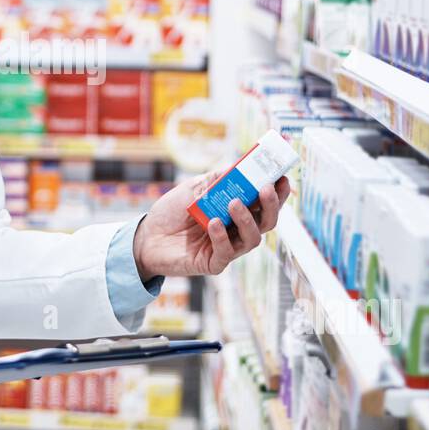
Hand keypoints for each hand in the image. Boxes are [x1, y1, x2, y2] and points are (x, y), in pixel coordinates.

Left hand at [133, 170, 290, 280]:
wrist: (146, 236)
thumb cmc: (172, 211)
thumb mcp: (194, 188)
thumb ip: (216, 179)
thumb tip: (238, 166)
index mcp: (237, 211)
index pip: (264, 203)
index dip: (277, 193)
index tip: (282, 177)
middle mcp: (237, 231)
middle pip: (266, 222)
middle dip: (271, 205)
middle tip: (266, 189)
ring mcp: (227, 248)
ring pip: (252, 239)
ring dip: (247, 220)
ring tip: (235, 203)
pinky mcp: (213, 263)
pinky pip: (226, 253)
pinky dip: (222, 237)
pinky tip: (213, 223)